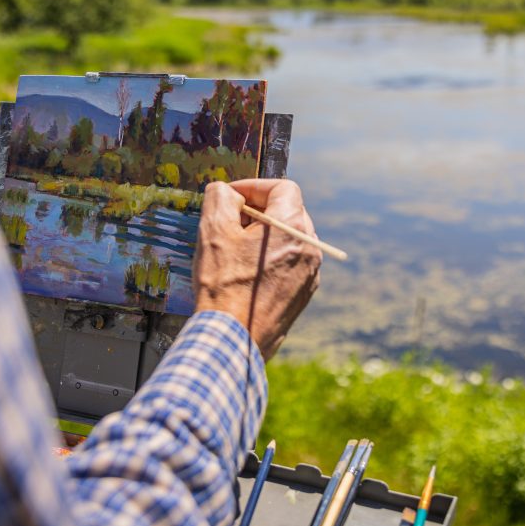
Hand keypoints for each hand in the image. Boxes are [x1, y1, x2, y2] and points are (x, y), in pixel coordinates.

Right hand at [192, 179, 321, 358]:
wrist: (235, 338)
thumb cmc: (224, 284)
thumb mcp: (213, 230)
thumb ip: (221, 198)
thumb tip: (226, 192)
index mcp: (293, 225)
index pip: (282, 187)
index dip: (254, 187)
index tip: (231, 197)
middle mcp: (310, 246)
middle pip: (288, 212)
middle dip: (258, 211)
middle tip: (229, 222)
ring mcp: (310, 272)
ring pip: (289, 239)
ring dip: (264, 236)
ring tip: (235, 249)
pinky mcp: (304, 293)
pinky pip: (290, 264)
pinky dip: (271, 259)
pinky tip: (246, 273)